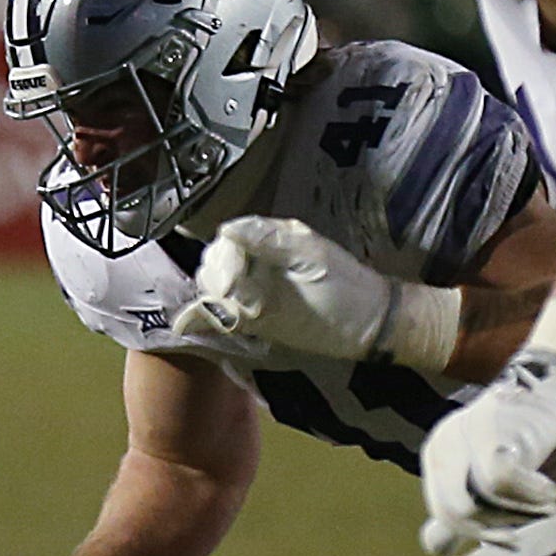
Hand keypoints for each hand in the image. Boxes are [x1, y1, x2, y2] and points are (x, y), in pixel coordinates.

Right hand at [173, 217, 394, 355]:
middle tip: (250, 304)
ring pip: (210, 289)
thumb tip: (227, 229)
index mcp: (269, 240)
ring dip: (218, 303)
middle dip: (222, 283)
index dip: (227, 262)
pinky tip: (186, 325)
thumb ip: (268, 241)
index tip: (240, 284)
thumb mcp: (312, 257)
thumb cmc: (347, 288)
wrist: (369, 326)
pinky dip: (197, 318)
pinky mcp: (249, 318)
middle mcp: (254, 262)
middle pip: (213, 264)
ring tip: (248, 315)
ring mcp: (251, 290)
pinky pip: (213, 314)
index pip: (226, 241)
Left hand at [419, 348, 555, 554]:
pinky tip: (550, 491)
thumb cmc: (520, 435)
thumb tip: (432, 549)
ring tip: (547, 506)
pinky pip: (503, 479)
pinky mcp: (491, 426)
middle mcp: (442, 445)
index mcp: (436, 457)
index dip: (475, 535)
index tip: (510, 542)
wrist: (548, 385)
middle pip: (454, 510)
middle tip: (525, 532)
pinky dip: (531, 493)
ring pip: (481, 498)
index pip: (443, 512)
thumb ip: (461, 504)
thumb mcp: (485, 470)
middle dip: (492, 530)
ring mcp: (463, 434)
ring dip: (520, 513)